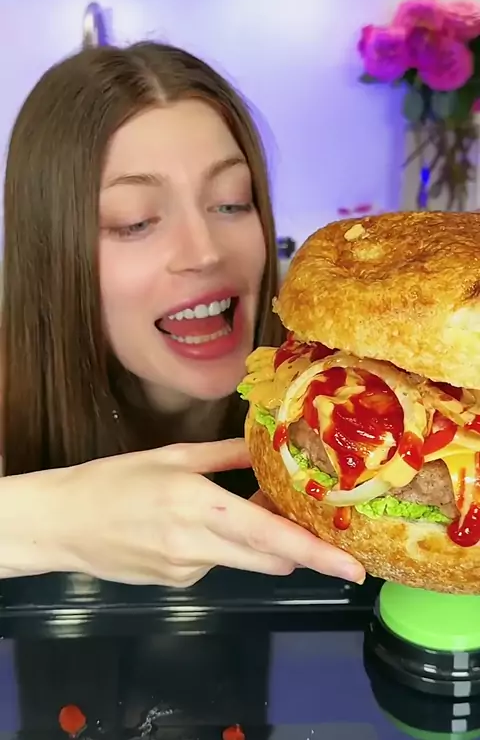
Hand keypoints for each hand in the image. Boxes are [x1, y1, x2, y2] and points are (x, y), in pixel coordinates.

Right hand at [48, 439, 365, 587]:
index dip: (317, 554)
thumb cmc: (114, 481)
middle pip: (270, 558)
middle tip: (313, 523)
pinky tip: (192, 526)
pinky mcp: (178, 584)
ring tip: (237, 507)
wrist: (63, 524)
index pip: (271, 536)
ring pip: (245, 561)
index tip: (351, 568)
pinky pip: (217, 565)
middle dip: (297, 546)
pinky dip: (223, 547)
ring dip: (257, 541)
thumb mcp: (173, 456)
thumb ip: (227, 456)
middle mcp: (198, 546)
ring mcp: (188, 571)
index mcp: (199, 506)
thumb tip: (267, 450)